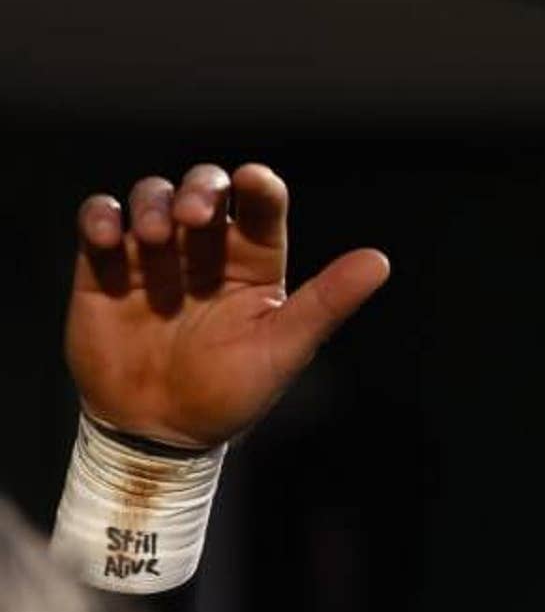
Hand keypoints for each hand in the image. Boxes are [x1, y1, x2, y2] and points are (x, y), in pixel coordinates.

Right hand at [64, 163, 389, 448]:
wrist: (161, 431)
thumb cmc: (230, 392)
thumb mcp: (285, 347)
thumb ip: (328, 302)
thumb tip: (379, 261)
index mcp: (254, 262)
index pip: (261, 208)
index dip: (259, 187)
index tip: (253, 180)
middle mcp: (205, 249)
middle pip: (205, 188)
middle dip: (200, 189)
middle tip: (194, 216)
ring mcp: (155, 255)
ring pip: (153, 197)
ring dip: (153, 203)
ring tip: (155, 235)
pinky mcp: (106, 267)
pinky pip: (99, 222)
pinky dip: (100, 216)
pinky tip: (108, 235)